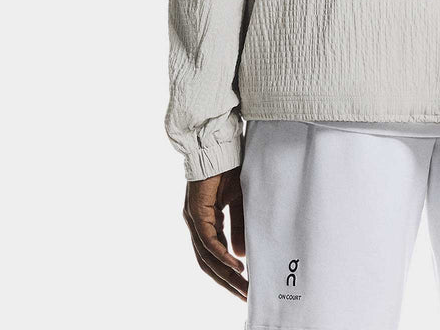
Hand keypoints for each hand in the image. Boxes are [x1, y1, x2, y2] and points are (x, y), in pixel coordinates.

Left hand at [183, 167, 247, 300]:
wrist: (220, 143)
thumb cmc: (230, 168)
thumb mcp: (240, 201)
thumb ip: (239, 227)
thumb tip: (240, 256)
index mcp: (206, 221)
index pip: (214, 256)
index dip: (229, 274)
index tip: (245, 288)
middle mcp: (196, 223)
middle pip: (209, 263)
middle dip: (228, 281)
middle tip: (246, 296)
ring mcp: (193, 218)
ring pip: (206, 255)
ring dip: (225, 273)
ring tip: (242, 286)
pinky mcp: (195, 211)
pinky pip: (207, 240)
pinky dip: (220, 254)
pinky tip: (234, 265)